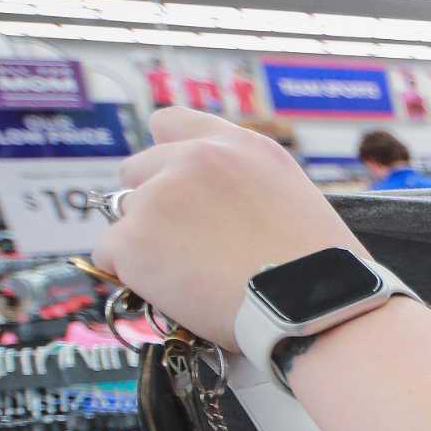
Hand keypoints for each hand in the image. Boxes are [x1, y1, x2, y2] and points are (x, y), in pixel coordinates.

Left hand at [93, 108, 367, 349]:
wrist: (315, 308)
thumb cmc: (321, 272)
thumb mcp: (295, 200)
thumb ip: (245, 186)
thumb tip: (213, 208)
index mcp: (240, 148)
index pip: (171, 123)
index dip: (165, 156)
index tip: (172, 185)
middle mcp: (196, 159)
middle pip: (136, 171)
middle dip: (153, 206)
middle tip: (186, 247)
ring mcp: (159, 196)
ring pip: (123, 217)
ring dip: (145, 245)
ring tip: (189, 278)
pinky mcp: (134, 239)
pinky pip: (109, 255)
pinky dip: (132, 277)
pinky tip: (172, 293)